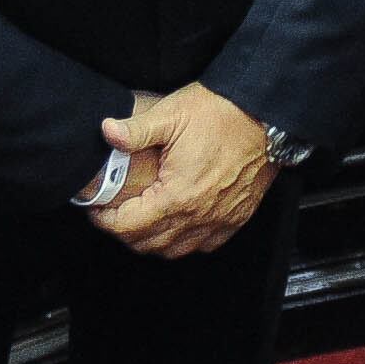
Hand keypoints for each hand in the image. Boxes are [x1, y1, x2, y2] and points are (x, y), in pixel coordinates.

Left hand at [91, 82, 278, 257]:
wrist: (267, 115)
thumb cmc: (222, 113)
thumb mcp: (172, 114)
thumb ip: (135, 129)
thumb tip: (107, 132)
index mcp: (177, 195)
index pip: (128, 226)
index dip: (105, 220)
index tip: (97, 209)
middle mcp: (199, 215)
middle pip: (147, 244)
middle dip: (124, 232)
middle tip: (113, 214)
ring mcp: (219, 220)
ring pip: (174, 250)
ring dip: (152, 240)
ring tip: (140, 221)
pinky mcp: (236, 217)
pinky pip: (204, 245)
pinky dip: (184, 241)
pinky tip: (177, 224)